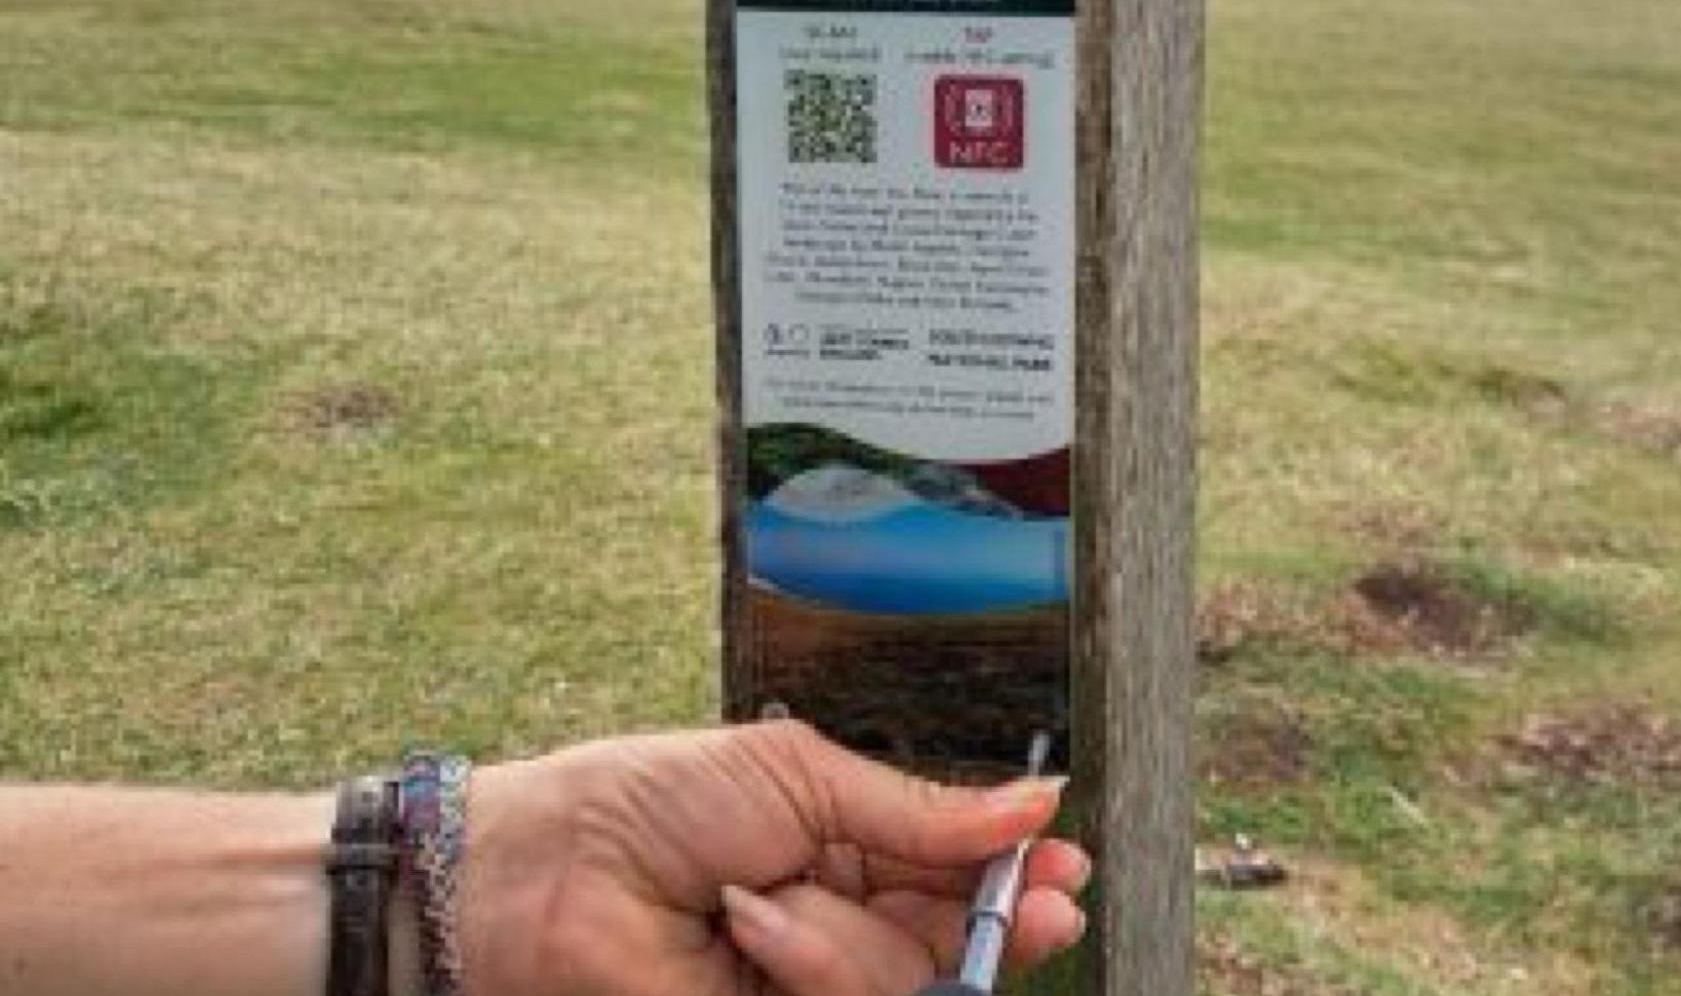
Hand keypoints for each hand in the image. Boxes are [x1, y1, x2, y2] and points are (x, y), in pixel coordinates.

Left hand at [457, 721, 1087, 995]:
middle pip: (952, 942)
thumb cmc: (652, 804)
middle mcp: (836, 921)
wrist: (544, 877)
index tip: (1064, 868)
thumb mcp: (800, 778)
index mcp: (844, 847)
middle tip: (1039, 908)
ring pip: (902, 980)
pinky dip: (811, 966)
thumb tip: (1032, 803)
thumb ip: (920, 807)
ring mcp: (806, 983)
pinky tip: (751, 935)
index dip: (1012, 875)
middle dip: (996, 924)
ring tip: (757, 905)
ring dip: (842, 940)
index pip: (952, 870)